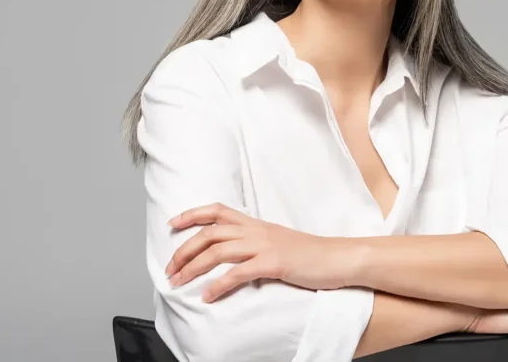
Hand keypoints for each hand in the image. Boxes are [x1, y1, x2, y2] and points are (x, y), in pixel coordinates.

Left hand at [164, 202, 357, 301]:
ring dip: (193, 268)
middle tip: (169, 268)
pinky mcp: (273, 263)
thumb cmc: (310, 254)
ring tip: (178, 282)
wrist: (337, 258)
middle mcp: (257, 230)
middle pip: (210, 232)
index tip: (173, 223)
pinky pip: (238, 273)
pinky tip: (208, 296)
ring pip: (218, 251)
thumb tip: (234, 255)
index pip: (218, 211)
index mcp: (256, 224)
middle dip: (184, 249)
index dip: (193, 214)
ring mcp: (265, 246)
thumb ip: (256, 243)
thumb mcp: (278, 241)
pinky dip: (218, 285)